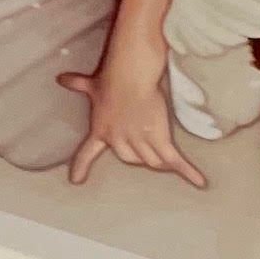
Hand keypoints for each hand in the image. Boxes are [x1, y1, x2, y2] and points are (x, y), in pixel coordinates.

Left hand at [59, 60, 205, 189]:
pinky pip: (172, 160)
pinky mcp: (158, 139)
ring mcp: (138, 142)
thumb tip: (60, 78)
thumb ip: (77, 84)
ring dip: (160, 160)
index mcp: (100, 129)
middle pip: (131, 158)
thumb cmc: (111, 78)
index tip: (75, 180)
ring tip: (168, 156)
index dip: (81, 166)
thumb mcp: (92, 85)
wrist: (130, 75)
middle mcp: (118, 140)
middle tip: (147, 144)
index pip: (87, 152)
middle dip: (140, 154)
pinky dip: (186, 172)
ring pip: (151, 161)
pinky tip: (199, 182)